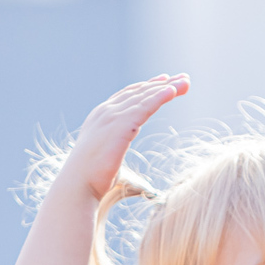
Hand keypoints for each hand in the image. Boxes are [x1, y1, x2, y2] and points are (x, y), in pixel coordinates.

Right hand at [56, 74, 189, 202]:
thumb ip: (123, 161)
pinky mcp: (120, 125)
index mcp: (101, 118)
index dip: (147, 88)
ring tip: (185, 83)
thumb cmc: (92, 181)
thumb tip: (143, 184)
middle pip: (139, 93)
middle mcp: (105, 112)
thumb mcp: (110, 162)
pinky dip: (159, 97)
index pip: (127, 96)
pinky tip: (172, 91)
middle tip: (183, 79)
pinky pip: (144, 106)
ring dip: (167, 88)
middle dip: (163, 85)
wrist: (78, 185)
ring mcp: (112, 116)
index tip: (165, 83)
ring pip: (144, 97)